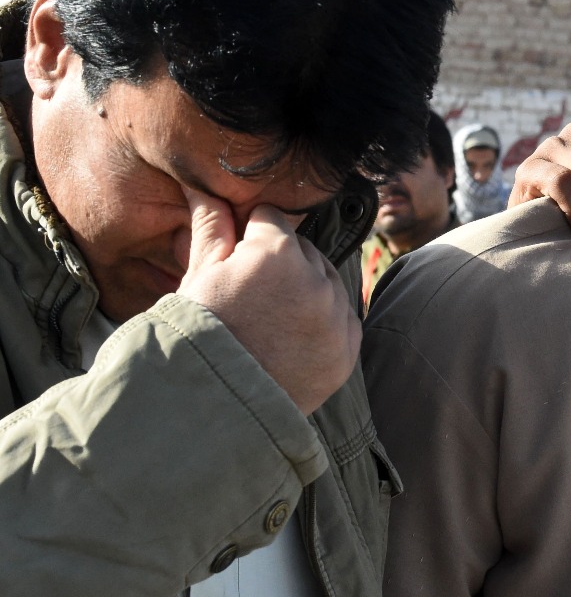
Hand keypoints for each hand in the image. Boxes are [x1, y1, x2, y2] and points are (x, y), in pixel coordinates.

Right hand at [176, 187, 361, 414]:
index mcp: (275, 251)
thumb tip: (203, 184)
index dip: (250, 237)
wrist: (212, 411)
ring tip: (269, 323)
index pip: (271, 218)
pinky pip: (341, 318)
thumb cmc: (196, 337)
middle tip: (250, 299)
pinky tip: (291, 341)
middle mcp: (315, 277)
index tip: (236, 262)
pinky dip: (323, 324)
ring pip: (324, 281)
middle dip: (279, 264)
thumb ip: (211, 227)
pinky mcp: (349, 347)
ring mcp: (336, 314)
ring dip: (305, 292)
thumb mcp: (198, 278)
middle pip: (301, 249)